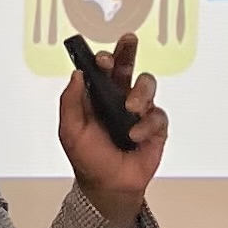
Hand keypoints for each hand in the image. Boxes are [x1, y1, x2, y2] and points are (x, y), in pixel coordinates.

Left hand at [59, 32, 167, 226]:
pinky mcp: (155, 126)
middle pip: (127, 66)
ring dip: (139, 92)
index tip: (102, 59)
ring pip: (147, 84)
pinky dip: (146, 125)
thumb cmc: (89, 159)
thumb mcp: (70, 131)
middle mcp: (120, 98)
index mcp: (98, 96)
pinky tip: (135, 136)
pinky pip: (157, 115)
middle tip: (128, 40)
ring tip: (130, 108)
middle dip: (128, 51)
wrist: (109, 186)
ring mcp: (139, 111)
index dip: (104, 59)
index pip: (102, 70)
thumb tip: (76, 75)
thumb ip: (70, 102)